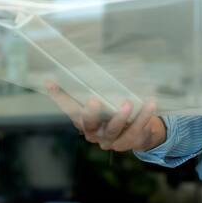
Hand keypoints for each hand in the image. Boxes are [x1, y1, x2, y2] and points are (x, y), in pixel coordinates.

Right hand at [45, 83, 165, 152]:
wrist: (137, 134)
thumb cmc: (115, 112)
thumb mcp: (105, 101)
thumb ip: (95, 88)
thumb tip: (83, 60)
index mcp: (84, 123)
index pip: (69, 109)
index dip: (59, 97)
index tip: (50, 82)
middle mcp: (95, 134)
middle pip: (89, 126)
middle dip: (91, 114)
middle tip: (94, 100)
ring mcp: (112, 140)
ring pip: (115, 131)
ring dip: (121, 117)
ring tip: (129, 103)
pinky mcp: (130, 142)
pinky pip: (137, 131)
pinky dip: (144, 117)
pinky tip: (150, 103)